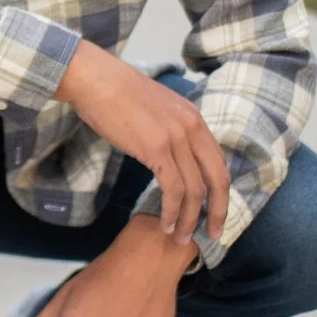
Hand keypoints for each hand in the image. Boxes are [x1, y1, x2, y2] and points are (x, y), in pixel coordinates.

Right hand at [53, 41, 231, 243]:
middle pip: (218, 179)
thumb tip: (168, 154)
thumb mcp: (156, 110)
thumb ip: (170, 130)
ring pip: (195, 190)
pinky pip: (173, 189)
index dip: (220, 192)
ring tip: (180, 237)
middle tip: (212, 235)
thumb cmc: (116, 94)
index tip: (214, 212)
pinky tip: (164, 224)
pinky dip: (171, 211)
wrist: (95, 79)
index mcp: (195, 118)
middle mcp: (192, 128)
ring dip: (189, 219)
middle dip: (218, 211)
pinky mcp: (157, 148)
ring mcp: (176, 138)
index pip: (218, 163)